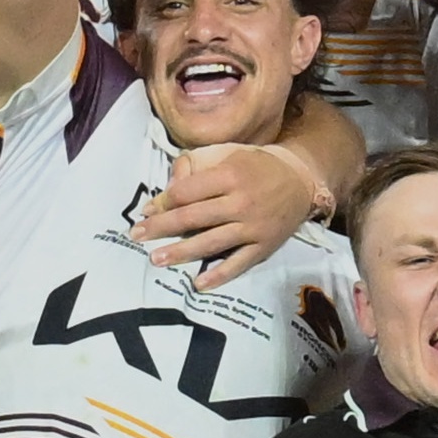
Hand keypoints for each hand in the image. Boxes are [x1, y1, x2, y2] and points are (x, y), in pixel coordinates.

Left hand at [135, 142, 324, 289]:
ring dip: (181, 252)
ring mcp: (253, 227)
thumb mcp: (227, 153)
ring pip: (211, 242)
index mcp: (229, 175)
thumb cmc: (256, 166)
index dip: (163, 202)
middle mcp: (241, 201)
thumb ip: (196, 165)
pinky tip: (199, 284)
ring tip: (157, 259)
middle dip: (161, 228)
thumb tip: (166, 190)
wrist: (300, 181)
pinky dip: (219, 274)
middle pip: (193, 217)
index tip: (146, 211)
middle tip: (137, 236)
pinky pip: (239, 263)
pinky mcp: (264, 246)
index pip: (186, 192)